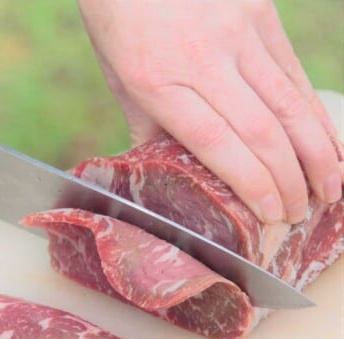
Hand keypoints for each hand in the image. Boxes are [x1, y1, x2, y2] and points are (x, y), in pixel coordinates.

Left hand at [78, 0, 342, 223]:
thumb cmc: (119, 20)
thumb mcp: (121, 81)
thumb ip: (150, 129)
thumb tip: (170, 172)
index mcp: (159, 84)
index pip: (219, 146)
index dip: (254, 185)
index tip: (272, 214)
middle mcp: (203, 60)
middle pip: (262, 132)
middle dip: (289, 181)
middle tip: (300, 214)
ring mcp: (238, 32)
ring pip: (289, 105)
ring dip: (316, 154)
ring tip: (330, 190)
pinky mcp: (260, 13)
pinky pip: (294, 73)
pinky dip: (315, 114)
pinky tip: (327, 143)